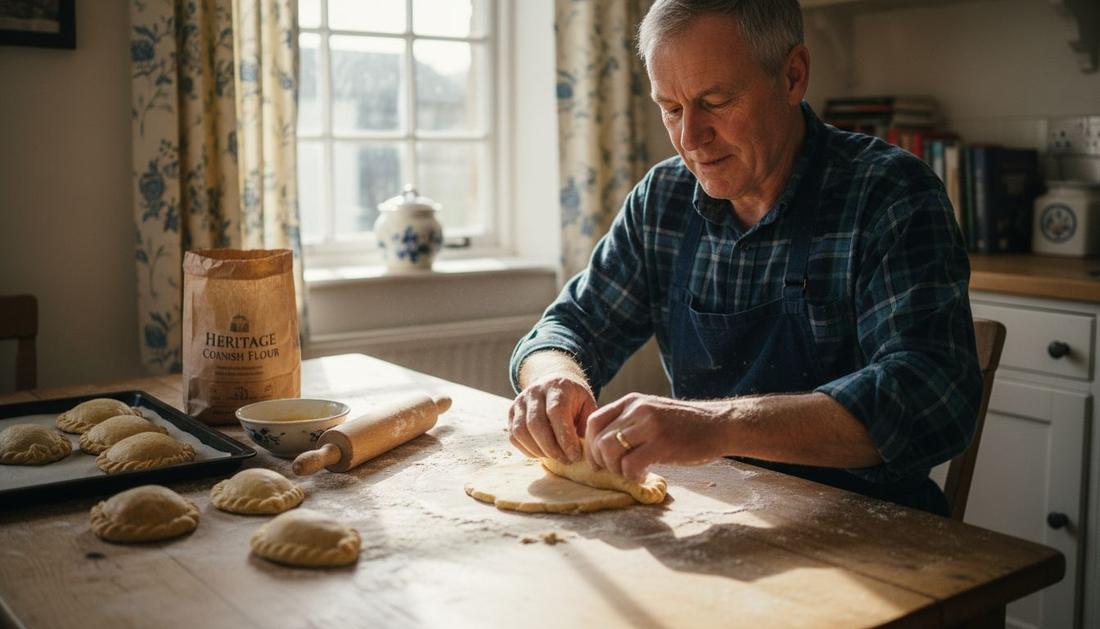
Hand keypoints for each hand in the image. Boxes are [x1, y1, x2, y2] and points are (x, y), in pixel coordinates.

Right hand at [509, 375, 596, 462]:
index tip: (574, 455)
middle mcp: (535, 391)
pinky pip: (513, 436)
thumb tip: (585, 448)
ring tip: (554, 458)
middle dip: (551, 448)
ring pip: (521, 431)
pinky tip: (541, 453)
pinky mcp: (511, 412)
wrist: (553, 382)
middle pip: (536, 424)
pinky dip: (527, 450)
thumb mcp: (587, 405)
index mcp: (558, 387)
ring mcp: (520, 401)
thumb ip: (587, 424)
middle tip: (566, 460)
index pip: (556, 412)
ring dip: (538, 450)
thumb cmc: (573, 399)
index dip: (564, 438)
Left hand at [585, 393, 730, 482]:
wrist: (719, 425)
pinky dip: (632, 476)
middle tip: (615, 472)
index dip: (589, 445)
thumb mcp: (652, 413)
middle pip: (599, 439)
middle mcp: (637, 410)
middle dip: (601, 462)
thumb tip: (604, 445)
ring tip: (630, 474)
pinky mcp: (661, 443)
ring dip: (616, 469)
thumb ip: (630, 422)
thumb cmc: (686, 426)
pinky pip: (630, 464)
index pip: (594, 421)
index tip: (597, 462)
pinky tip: (643, 477)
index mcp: (632, 401)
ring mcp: (649, 425)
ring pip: (610, 451)